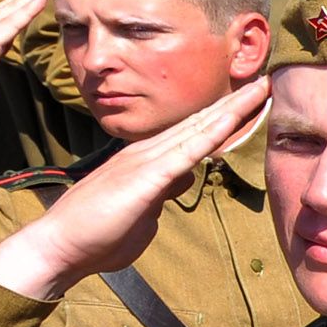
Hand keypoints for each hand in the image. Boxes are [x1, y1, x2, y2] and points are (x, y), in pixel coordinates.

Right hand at [0, 79, 267, 299]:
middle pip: (201, 121)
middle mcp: (147, 152)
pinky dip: (211, 134)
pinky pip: (186, 152)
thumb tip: (184, 178)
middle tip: (266, 79)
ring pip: (198, 129)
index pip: (194, 133)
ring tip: (261, 86)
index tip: (252, 102)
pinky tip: (232, 119)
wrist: (60, 247)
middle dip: (235, 101)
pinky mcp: (146, 179)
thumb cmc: (98, 235)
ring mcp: (146, 161)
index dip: (224, 116)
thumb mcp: (143, 208)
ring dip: (232, 108)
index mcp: (147, 160)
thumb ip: (164, 190)